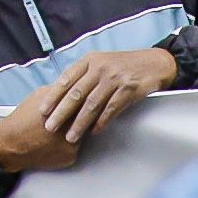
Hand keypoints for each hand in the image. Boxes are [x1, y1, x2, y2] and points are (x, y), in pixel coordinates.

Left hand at [0, 41, 179, 173]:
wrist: (155, 63)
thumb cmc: (124, 66)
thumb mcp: (102, 63)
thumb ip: (84, 76)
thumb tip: (63, 95)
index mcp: (90, 61)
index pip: (66, 80)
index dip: (53, 96)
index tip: (42, 111)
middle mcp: (100, 68)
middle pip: (76, 94)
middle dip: (61, 113)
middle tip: (50, 128)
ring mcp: (115, 78)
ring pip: (92, 104)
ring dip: (80, 123)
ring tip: (70, 136)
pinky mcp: (129, 89)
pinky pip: (111, 109)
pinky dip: (102, 122)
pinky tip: (94, 132)